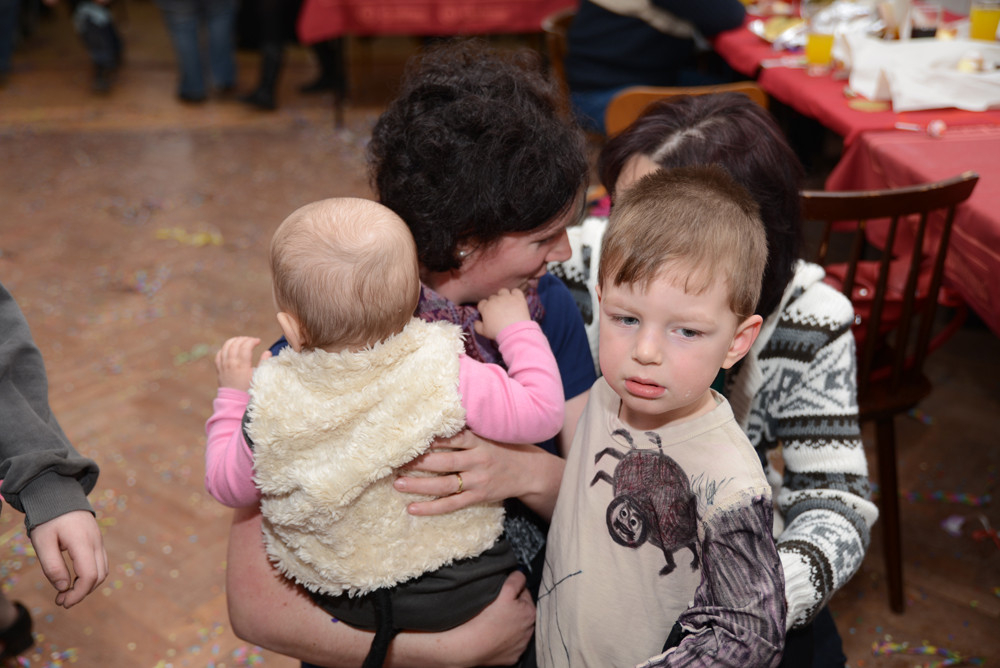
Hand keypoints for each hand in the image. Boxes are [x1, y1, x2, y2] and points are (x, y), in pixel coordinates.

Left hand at [29, 510, 107, 607]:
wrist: (59, 494)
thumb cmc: (48, 519)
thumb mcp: (43, 543)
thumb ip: (52, 566)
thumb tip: (63, 588)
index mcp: (82, 542)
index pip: (89, 575)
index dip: (78, 594)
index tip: (62, 602)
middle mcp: (96, 542)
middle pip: (99, 576)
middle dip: (82, 592)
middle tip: (61, 600)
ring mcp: (99, 540)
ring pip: (102, 570)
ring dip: (87, 585)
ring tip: (67, 591)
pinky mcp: (97, 540)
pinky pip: (100, 562)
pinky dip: (90, 575)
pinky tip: (74, 578)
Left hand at [215, 336, 270, 391]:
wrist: (234, 401)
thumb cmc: (249, 390)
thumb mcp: (258, 377)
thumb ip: (263, 363)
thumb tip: (267, 352)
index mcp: (242, 365)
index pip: (246, 346)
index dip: (252, 341)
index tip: (258, 341)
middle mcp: (231, 363)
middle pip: (236, 343)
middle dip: (244, 339)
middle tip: (251, 341)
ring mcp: (223, 365)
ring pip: (226, 346)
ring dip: (234, 341)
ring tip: (241, 341)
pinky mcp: (219, 368)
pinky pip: (219, 354)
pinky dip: (225, 348)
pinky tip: (231, 348)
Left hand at [393, 430, 563, 519]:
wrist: (529, 471)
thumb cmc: (502, 449)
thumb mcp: (487, 436)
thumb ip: (463, 432)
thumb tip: (432, 422)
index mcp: (478, 441)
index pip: (451, 438)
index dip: (429, 439)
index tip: (407, 438)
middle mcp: (477, 460)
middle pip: (443, 461)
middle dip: (418, 462)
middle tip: (394, 462)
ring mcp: (477, 481)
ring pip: (444, 484)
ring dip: (419, 485)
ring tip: (398, 484)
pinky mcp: (478, 497)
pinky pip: (451, 504)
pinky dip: (431, 507)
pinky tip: (413, 508)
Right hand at [447, 570, 534, 665]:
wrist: (470, 645)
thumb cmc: (486, 618)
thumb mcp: (505, 591)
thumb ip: (516, 579)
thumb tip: (520, 575)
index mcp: (530, 613)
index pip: (524, 594)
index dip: (512, 591)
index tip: (502, 593)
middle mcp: (529, 631)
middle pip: (521, 612)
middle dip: (512, 608)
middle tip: (495, 607)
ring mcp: (521, 645)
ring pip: (516, 628)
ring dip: (509, 623)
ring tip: (493, 621)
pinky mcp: (512, 656)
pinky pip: (510, 644)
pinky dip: (504, 639)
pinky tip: (493, 634)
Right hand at [474, 288, 529, 340]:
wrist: (514, 332)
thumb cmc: (497, 332)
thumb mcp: (483, 332)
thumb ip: (477, 326)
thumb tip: (476, 321)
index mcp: (486, 307)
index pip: (482, 303)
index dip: (484, 308)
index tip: (488, 313)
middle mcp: (495, 300)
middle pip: (492, 297)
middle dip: (494, 303)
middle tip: (499, 311)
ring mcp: (507, 297)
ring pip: (503, 291)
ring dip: (503, 296)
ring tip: (507, 304)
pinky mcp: (518, 298)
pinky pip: (516, 291)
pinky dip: (515, 294)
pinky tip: (516, 301)